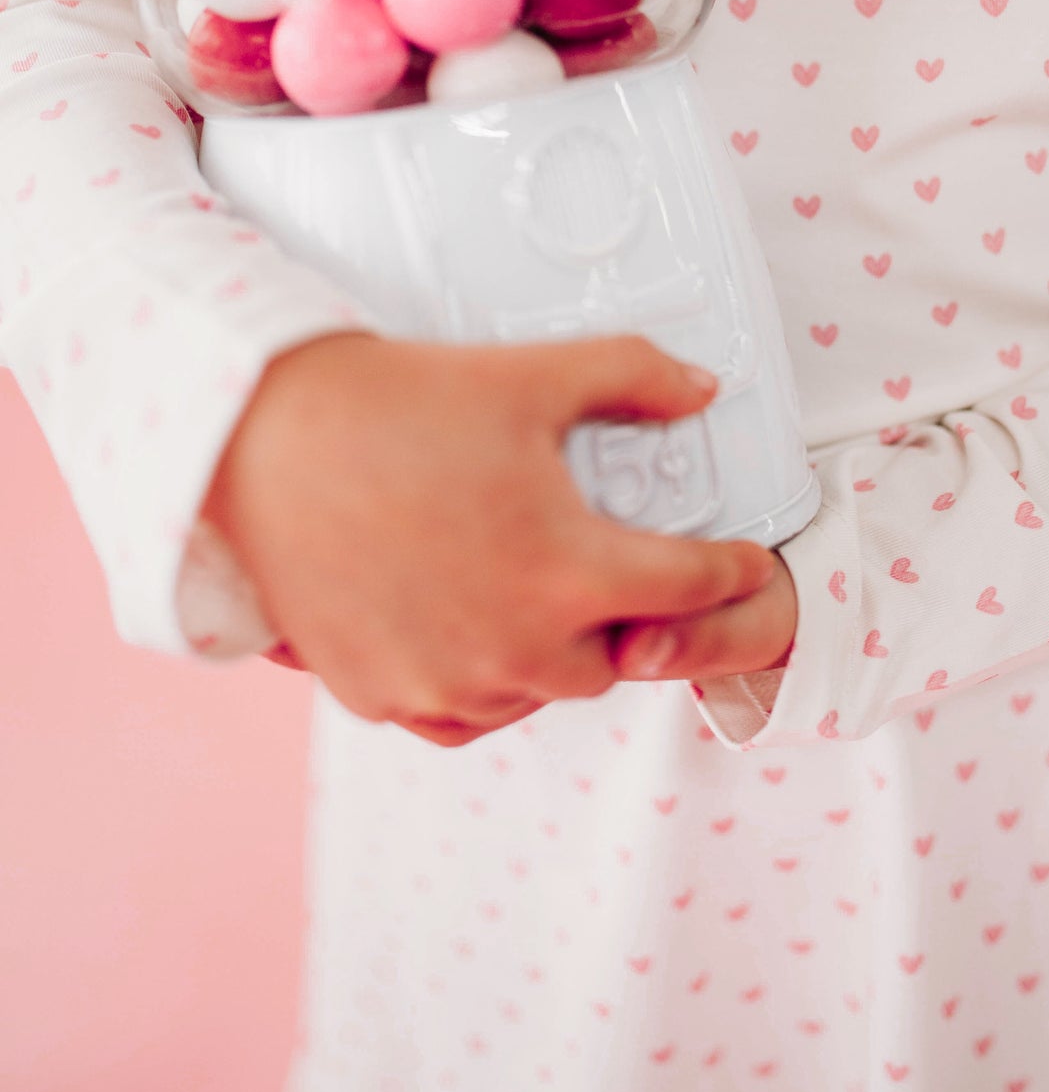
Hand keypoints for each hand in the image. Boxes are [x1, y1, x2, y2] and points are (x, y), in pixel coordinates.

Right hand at [204, 330, 775, 746]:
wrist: (260, 438)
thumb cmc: (401, 401)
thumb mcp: (534, 375)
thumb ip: (636, 380)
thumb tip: (705, 391)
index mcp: (568, 571)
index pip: (690, 589)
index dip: (729, 569)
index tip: (745, 559)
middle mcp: (514, 648)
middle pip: (615, 656)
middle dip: (631, 616)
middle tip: (619, 569)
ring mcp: (442, 682)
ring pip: (536, 694)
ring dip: (552, 655)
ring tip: (538, 595)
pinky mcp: (379, 695)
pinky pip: (459, 716)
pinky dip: (480, 684)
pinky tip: (474, 634)